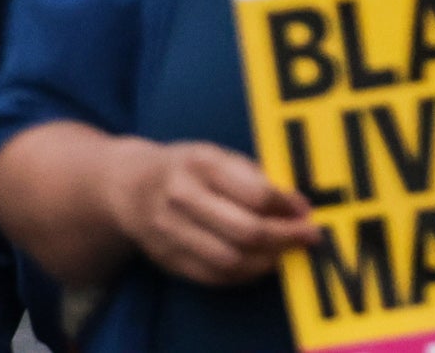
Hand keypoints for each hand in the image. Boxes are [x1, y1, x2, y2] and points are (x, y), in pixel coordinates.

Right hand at [117, 140, 316, 285]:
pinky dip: (245, 275)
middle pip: (245, 231)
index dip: (287, 207)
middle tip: (307, 237)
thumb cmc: (185, 168)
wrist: (126, 185)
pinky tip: (258, 263)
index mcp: (198, 164)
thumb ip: (252, 177)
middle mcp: (181, 197)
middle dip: (284, 238)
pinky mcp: (168, 259)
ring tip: (283, 252)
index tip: (306, 211)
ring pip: (232, 260)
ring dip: (267, 261)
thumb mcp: (215, 156)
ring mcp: (171, 231)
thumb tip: (296, 207)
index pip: (254, 193)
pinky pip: (216, 277)